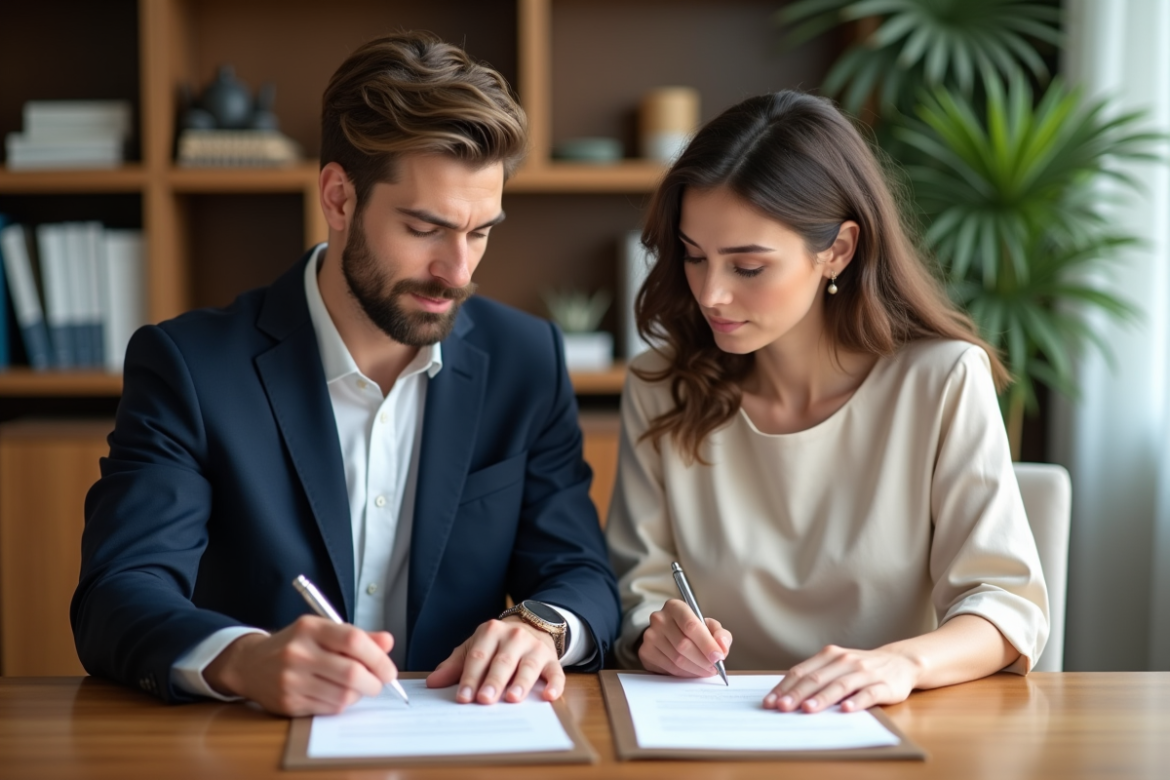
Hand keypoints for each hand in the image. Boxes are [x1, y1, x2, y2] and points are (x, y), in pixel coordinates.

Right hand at [203, 615, 397, 716]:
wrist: (249, 664)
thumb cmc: (295, 645)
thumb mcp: (322, 631)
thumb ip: (357, 636)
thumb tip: (388, 642)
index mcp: (310, 628)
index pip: (353, 641)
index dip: (378, 658)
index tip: (389, 670)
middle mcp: (299, 653)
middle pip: (351, 673)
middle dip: (374, 682)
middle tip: (378, 683)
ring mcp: (291, 680)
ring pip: (343, 695)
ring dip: (358, 695)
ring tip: (356, 688)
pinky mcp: (288, 703)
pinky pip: (328, 709)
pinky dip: (341, 704)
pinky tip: (336, 695)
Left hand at [426, 617, 562, 703]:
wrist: (532, 626)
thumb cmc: (498, 644)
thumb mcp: (475, 647)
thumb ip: (455, 665)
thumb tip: (433, 682)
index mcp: (491, 632)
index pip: (478, 656)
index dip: (470, 677)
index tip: (463, 697)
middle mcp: (515, 637)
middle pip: (503, 661)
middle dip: (493, 681)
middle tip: (484, 700)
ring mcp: (535, 647)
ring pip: (528, 665)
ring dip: (521, 683)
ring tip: (512, 698)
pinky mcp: (552, 659)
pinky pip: (555, 672)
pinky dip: (554, 684)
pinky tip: (549, 696)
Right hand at [638, 598, 731, 677]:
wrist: (667, 634)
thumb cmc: (690, 629)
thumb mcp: (708, 626)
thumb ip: (720, 634)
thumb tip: (722, 647)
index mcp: (675, 607)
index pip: (691, 626)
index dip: (707, 644)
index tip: (719, 657)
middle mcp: (659, 619)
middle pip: (683, 645)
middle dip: (703, 660)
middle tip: (715, 668)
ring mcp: (650, 636)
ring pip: (677, 659)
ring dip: (696, 669)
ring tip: (706, 671)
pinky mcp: (645, 652)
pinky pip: (668, 668)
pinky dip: (684, 674)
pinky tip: (692, 672)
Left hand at [765, 644, 920, 713]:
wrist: (901, 662)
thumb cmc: (861, 668)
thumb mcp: (837, 666)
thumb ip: (817, 677)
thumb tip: (786, 697)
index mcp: (829, 655)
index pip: (801, 672)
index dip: (784, 687)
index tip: (770, 702)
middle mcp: (845, 661)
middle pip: (817, 678)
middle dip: (797, 694)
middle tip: (782, 708)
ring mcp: (865, 672)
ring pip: (840, 685)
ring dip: (822, 698)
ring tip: (807, 709)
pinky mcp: (884, 685)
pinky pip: (868, 694)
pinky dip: (856, 701)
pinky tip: (846, 709)